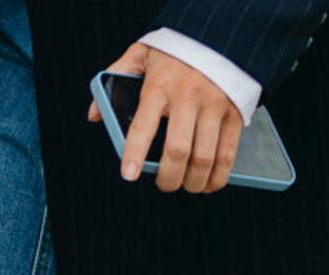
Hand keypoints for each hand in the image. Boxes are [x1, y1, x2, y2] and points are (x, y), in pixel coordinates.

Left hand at [87, 43, 243, 193]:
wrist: (218, 34)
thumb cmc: (175, 52)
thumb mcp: (142, 54)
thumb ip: (116, 79)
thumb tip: (94, 115)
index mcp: (159, 84)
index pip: (144, 124)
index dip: (135, 154)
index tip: (129, 175)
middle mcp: (187, 96)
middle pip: (177, 151)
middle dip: (168, 178)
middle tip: (164, 185)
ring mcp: (213, 106)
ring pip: (204, 159)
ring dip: (193, 182)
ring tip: (186, 186)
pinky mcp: (234, 114)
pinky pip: (227, 156)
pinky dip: (217, 178)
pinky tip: (208, 183)